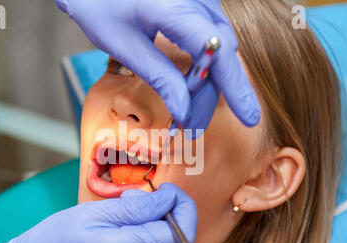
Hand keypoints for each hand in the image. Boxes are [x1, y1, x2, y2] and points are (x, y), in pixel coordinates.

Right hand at [0, 183, 197, 242]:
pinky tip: (124, 237)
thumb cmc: (53, 242)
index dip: (182, 208)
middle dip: (166, 215)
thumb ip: (136, 207)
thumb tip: (168, 200)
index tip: (169, 193)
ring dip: (155, 229)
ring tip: (123, 218)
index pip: (178, 233)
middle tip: (136, 200)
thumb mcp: (93, 213)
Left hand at [55, 0, 260, 137]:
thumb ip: (159, 77)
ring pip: (219, 44)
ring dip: (211, 80)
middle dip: (213, 93)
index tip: (248, 118)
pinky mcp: (194, 1)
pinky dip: (205, 63)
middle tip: (194, 126)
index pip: (218, 51)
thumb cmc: (97, 5)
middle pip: (221, 51)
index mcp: (176, 6)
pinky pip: (210, 34)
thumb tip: (185, 112)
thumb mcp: (125, 45)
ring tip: (192, 111)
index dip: (235, 88)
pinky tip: (194, 84)